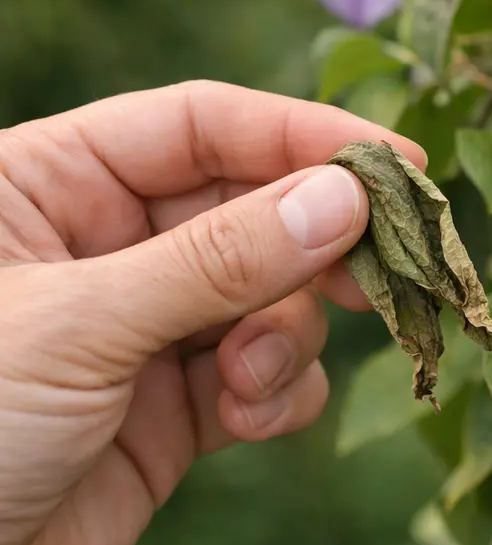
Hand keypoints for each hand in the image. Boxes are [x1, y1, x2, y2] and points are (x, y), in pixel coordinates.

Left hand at [0, 81, 423, 544]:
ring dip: (285, 335)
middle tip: (383, 269)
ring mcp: (144, 329)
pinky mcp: (175, 408)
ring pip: (271, 297)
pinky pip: (266, 374)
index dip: (299, 134)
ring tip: (250, 378)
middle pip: (251, 209)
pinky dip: (278, 393)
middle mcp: (102, 246)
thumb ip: (218, 260)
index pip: (197, 126)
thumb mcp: (80, 327)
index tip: (393, 163)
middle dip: (314, 245)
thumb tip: (345, 197)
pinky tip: (245, 418)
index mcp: (46, 184)